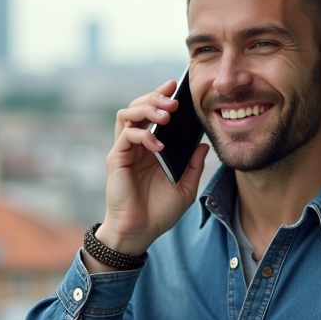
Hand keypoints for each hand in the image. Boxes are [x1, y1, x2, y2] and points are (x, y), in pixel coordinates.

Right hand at [91, 80, 209, 267]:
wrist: (140, 232)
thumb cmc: (159, 212)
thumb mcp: (186, 188)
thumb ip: (194, 166)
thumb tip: (204, 144)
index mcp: (152, 147)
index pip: (153, 113)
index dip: (162, 96)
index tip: (177, 86)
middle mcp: (136, 144)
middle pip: (138, 106)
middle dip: (155, 97)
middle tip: (173, 100)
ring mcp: (125, 150)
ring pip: (127, 114)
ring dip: (146, 108)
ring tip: (165, 115)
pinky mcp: (116, 159)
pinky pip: (126, 136)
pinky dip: (143, 134)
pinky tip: (158, 144)